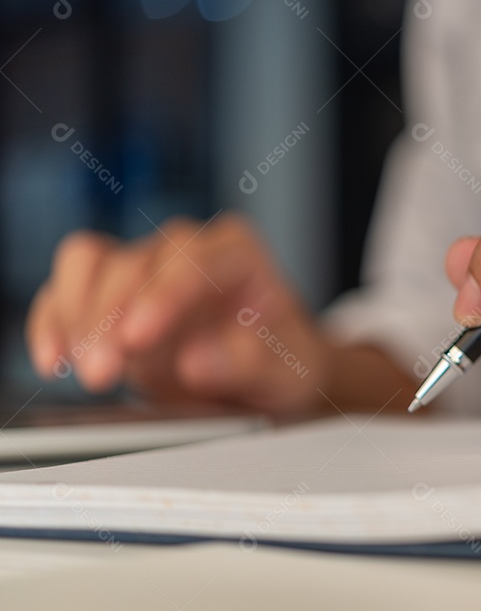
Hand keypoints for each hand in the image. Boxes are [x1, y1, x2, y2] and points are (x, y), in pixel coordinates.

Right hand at [26, 214, 330, 410]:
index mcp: (238, 253)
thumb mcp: (285, 371)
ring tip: (86, 369)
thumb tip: (199, 358)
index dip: (163, 295)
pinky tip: (54, 359)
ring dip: (79, 317)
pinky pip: (66, 289)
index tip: (139, 336)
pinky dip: (54, 321)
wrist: (266, 371)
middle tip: (103, 372)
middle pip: (137, 262)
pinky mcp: (110, 293)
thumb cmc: (282, 360)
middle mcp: (187, 250)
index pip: (197, 259)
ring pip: (92, 263)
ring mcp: (144, 268)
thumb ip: (248, 362)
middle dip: (112, 317)